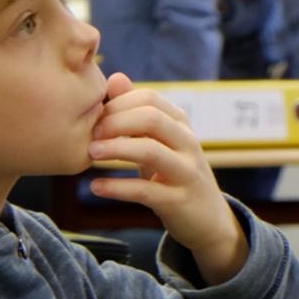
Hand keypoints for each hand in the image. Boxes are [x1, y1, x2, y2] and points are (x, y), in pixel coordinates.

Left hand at [85, 72, 246, 282]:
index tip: (94, 117)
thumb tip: (115, 78)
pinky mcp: (179, 201)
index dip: (118, 104)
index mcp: (181, 124)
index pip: (149, 98)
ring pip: (150, 150)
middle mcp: (188, 143)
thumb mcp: (158, 141)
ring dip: (116, 149)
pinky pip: (144, 190)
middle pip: (151, 118)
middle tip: (91, 135)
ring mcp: (186, 172)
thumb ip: (137, 112)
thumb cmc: (174, 174)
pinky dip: (117, 187)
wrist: (208, 220)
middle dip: (115, 122)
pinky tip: (95, 187)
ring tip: (90, 153)